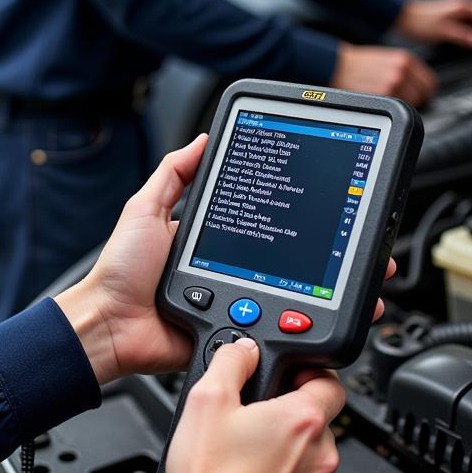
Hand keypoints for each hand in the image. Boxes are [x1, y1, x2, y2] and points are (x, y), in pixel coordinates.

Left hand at [55, 134, 397, 385]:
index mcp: (210, 238)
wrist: (110, 326)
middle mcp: (228, 268)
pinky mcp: (232, 333)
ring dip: (326, 292)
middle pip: (286, 260)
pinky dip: (300, 327)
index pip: (258, 221)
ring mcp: (233, 301)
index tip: (323, 205)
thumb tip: (203, 139)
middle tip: (359, 248)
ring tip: (361, 282)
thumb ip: (173, 174)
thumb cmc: (120, 270)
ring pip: (290, 297)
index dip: (290, 216)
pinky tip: (325, 318)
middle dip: (325, 257)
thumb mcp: (144, 209)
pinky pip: (270, 330)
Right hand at [164, 340, 344, 472]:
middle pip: (316, 418)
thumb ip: (232, 360)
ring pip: (308, 453)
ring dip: (286, 446)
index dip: (309, 370)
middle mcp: (319, 456)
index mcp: (302, 420)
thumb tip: (245, 348)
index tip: (288, 373)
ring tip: (246, 448)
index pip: (330, 381)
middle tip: (254, 413)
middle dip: (288, 411)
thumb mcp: (207, 396)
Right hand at [332, 42, 436, 106]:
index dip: (426, 92)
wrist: (338, 66)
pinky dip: (391, 106)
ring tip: (389, 98)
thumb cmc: (360, 63)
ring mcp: (393, 83)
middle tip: (403, 99)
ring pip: (412, 103)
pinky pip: (397, 107)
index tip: (422, 96)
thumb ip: (406, 70)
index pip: (429, 83)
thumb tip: (419, 86)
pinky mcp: (383, 94)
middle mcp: (402, 70)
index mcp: (406, 59)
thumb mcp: (388, 58)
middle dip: (415, 99)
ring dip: (404, 104)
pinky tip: (381, 99)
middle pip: (423, 95)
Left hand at [396, 0, 471, 48]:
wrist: (401, 18)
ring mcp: (453, 8)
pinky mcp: (447, 13)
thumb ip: (462, 35)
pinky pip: (465, 19)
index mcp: (460, 6)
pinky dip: (469, 27)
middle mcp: (458, 4)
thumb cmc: (418, 22)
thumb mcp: (443, 31)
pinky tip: (463, 37)